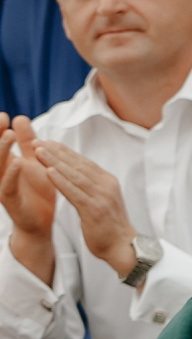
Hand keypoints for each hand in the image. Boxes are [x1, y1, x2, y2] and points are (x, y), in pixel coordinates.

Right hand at [0, 117, 56, 241]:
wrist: (40, 223)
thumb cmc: (37, 191)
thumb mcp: (35, 162)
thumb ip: (27, 142)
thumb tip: (19, 117)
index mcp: (7, 162)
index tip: (4, 115)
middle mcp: (1, 172)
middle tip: (1, 118)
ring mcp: (2, 186)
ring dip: (1, 150)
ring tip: (9, 135)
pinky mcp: (9, 201)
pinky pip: (7, 186)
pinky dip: (11, 174)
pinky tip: (18, 163)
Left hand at [34, 141, 137, 273]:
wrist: (123, 246)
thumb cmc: (109, 226)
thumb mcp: (102, 200)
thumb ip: (90, 186)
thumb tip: (74, 173)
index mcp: (108, 182)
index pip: (83, 162)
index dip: (64, 151)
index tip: (48, 142)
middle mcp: (106, 186)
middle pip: (77, 165)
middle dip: (56, 152)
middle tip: (38, 141)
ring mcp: (101, 197)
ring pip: (74, 175)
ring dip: (55, 162)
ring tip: (38, 152)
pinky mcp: (94, 210)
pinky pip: (74, 192)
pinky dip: (61, 181)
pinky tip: (49, 172)